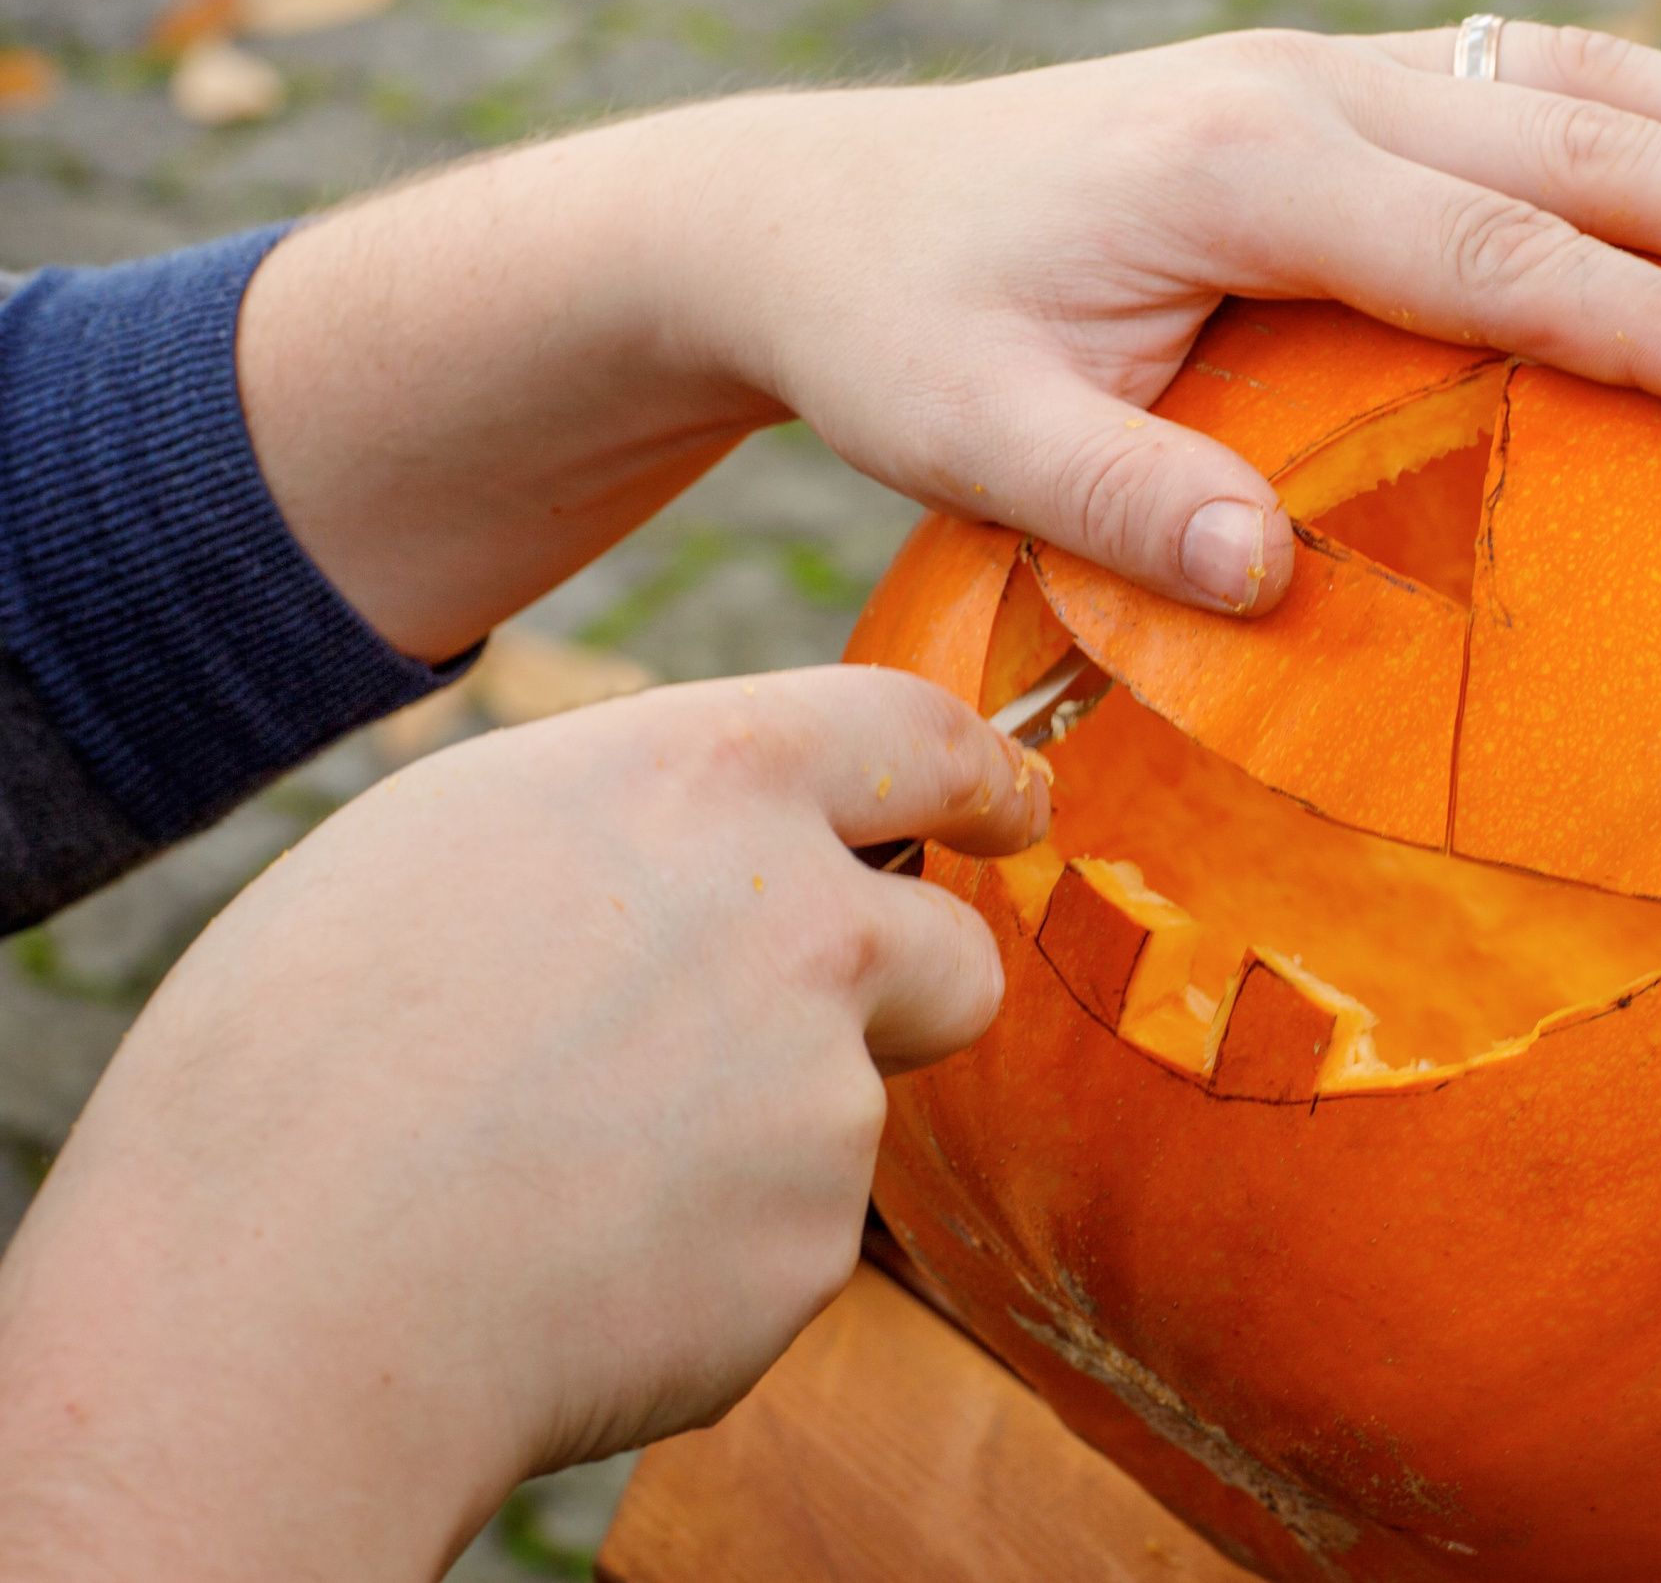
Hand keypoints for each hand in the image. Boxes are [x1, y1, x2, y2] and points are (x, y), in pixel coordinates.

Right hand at [0, 666, 1046, 1582]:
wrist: (272, 1302)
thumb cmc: (306, 1050)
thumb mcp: (456, 837)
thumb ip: (642, 818)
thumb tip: (724, 835)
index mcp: (707, 784)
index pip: (917, 733)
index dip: (981, 773)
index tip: (1012, 803)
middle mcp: (808, 924)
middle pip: (950, 947)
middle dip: (903, 984)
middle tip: (786, 1031)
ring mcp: (826, 1095)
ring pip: (843, 1104)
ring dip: (761, 1129)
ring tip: (567, 1162)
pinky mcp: (812, 1248)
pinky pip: (785, 1232)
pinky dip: (710, 1248)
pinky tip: (574, 1255)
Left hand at [239, 24, 1660, 654]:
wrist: (812, 208)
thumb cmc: (894, 331)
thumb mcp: (964, 433)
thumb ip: (1114, 497)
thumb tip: (1271, 579)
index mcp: (1233, 168)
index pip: (1488, 250)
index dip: (1649, 319)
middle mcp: (1296, 86)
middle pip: (1572, 137)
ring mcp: (1315, 66)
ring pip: (1570, 75)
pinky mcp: (1318, 83)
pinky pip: (1520, 71)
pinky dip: (1649, 106)